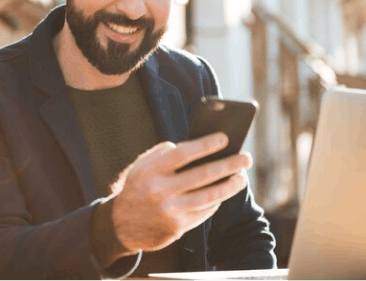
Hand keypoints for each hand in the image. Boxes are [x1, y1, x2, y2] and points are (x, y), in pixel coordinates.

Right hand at [110, 132, 251, 254]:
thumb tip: (199, 146)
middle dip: (228, 165)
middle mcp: (159, 192)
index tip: (225, 138)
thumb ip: (165, 154)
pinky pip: (204, 212)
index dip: (205, 145)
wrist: (120, 225)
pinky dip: (216, 201)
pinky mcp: (177, 228)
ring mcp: (169, 212)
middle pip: (201, 176)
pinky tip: (225, 192)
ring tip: (241, 177)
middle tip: (246, 158)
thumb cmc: (138, 186)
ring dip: (229, 186)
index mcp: (149, 171)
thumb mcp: (142, 166)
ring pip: (208, 197)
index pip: (182, 154)